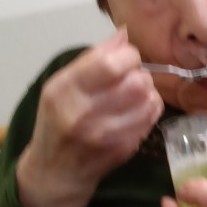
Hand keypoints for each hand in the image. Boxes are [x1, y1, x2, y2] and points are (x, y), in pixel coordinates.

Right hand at [17, 29, 163, 206]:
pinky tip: (137, 109)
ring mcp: (106, 134)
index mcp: (64, 90)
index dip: (128, 55)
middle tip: (131, 78)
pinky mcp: (123, 148)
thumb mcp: (61, 86)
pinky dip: (150, 108)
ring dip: (147, 91)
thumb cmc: (56, 122)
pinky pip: (151, 118)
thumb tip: (124, 34)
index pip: (110, 63)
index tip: (126, 59)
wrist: (55, 172)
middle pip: (135, 81)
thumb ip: (92, 58)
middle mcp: (84, 113)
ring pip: (148, 99)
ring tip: (134, 94)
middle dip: (140, 73)